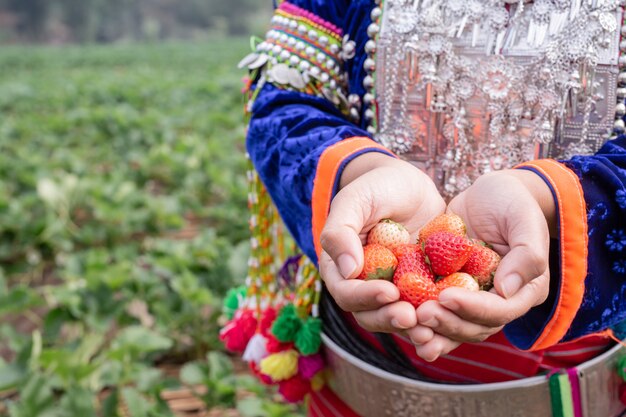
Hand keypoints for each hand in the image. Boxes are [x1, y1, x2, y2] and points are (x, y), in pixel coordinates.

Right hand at [319, 153, 445, 342]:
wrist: (410, 186)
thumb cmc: (376, 187)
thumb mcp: (355, 200)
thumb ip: (340, 232)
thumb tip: (348, 271)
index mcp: (340, 269)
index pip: (346, 293)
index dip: (365, 297)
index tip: (389, 291)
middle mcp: (364, 287)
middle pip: (370, 314)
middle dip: (390, 317)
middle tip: (411, 316)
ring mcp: (393, 291)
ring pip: (398, 318)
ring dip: (413, 326)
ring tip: (431, 326)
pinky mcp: (419, 291)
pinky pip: (426, 310)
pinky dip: (436, 317)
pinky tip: (452, 316)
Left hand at [413, 169, 555, 360]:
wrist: (488, 194)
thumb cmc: (512, 200)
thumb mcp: (523, 218)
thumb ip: (527, 253)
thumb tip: (507, 290)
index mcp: (524, 290)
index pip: (500, 310)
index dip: (473, 308)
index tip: (447, 296)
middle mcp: (497, 302)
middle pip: (473, 326)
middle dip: (447, 323)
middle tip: (421, 314)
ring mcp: (471, 299)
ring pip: (452, 326)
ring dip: (431, 331)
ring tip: (408, 325)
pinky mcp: (447, 290)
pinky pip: (433, 309)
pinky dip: (417, 318)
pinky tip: (397, 317)